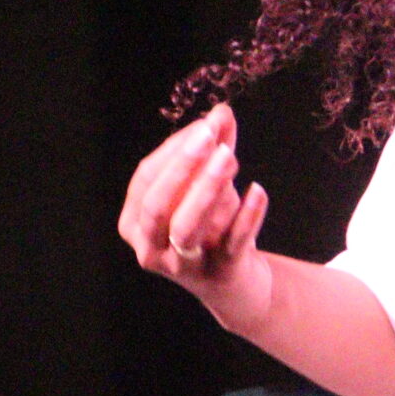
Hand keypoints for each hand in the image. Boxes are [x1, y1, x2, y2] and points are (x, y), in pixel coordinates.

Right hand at [119, 104, 274, 329]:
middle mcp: (151, 248)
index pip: (147, 178)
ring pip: (186, 228)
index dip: (175, 149)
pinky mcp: (219, 275)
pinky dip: (246, 217)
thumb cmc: (211, 227)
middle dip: (182, 166)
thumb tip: (221, 111)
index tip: (205, 124)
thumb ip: (214, 148)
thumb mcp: (208, 186)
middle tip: (208, 134)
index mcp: (135, 222)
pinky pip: (231, 244)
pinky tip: (258, 191)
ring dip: (206, 189)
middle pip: (157, 205)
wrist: (235, 285)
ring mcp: (183, 266)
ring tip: (230, 156)